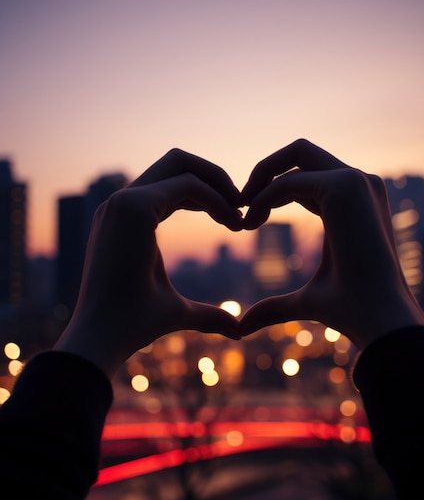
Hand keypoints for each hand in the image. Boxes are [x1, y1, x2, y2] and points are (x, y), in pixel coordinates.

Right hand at [54, 149, 242, 377]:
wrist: (104, 338)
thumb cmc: (134, 326)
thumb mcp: (179, 311)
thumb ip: (208, 315)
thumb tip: (237, 330)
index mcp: (129, 219)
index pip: (173, 183)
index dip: (208, 195)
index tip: (235, 220)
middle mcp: (123, 203)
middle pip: (176, 161)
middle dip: (215, 177)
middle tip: (242, 206)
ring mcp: (124, 201)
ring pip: (180, 163)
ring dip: (218, 183)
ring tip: (240, 215)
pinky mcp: (133, 207)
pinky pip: (186, 185)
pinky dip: (215, 199)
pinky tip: (233, 222)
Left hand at [240, 139, 423, 348]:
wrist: (378, 318)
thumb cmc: (349, 310)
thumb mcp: (305, 300)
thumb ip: (275, 306)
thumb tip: (244, 325)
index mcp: (356, 203)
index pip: (308, 176)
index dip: (273, 190)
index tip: (249, 218)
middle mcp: (360, 184)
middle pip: (302, 152)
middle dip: (265, 171)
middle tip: (239, 203)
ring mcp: (356, 181)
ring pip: (296, 154)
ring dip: (262, 179)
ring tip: (243, 214)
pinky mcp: (345, 187)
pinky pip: (289, 181)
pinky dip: (264, 197)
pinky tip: (251, 223)